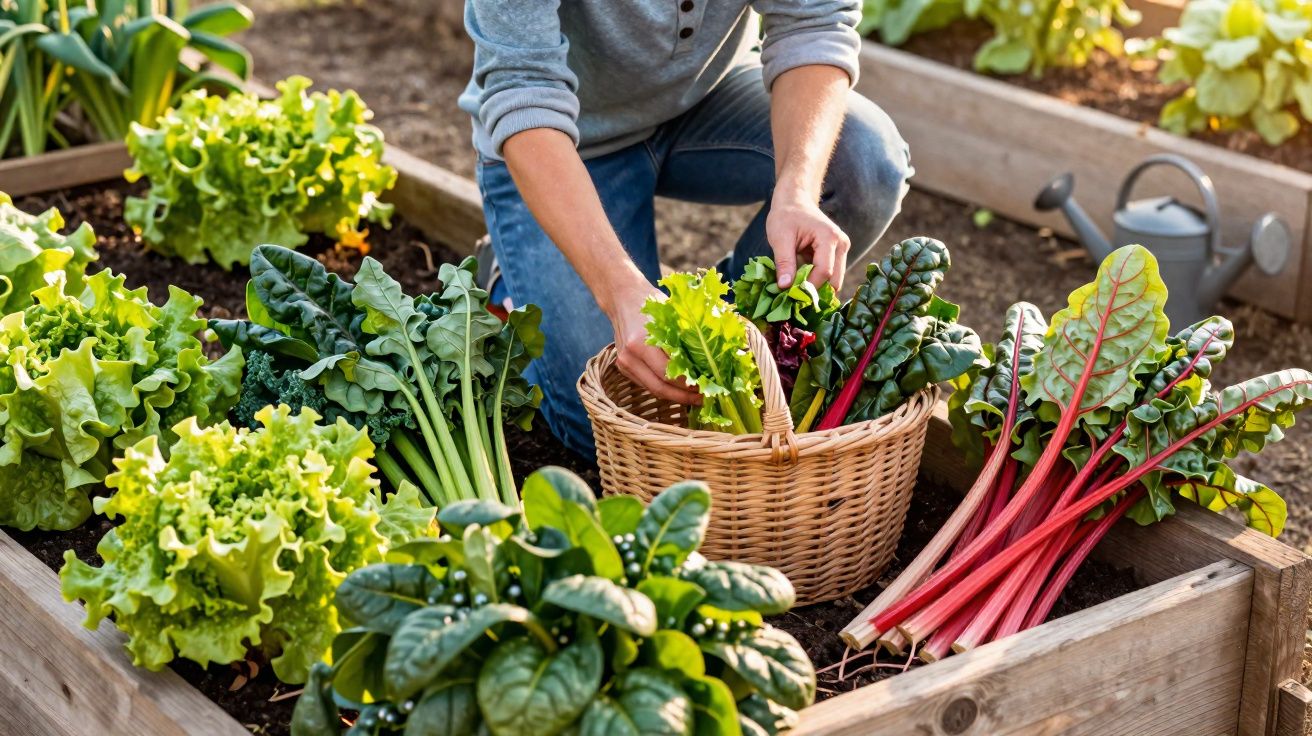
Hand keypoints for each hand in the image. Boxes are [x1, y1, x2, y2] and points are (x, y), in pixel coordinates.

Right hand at [606, 281, 701, 405]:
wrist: (623, 298)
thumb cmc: (652, 302)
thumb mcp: (673, 314)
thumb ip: (689, 336)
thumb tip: (715, 357)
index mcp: (641, 343)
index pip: (669, 374)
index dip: (689, 386)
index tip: (707, 387)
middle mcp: (630, 357)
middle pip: (660, 388)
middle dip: (684, 397)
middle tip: (704, 399)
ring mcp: (624, 364)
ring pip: (653, 390)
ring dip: (675, 396)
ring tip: (695, 397)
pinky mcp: (623, 368)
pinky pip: (647, 384)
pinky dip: (665, 388)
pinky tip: (680, 389)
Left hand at [766, 195, 850, 290]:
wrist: (794, 201)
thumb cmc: (786, 216)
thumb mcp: (780, 238)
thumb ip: (784, 263)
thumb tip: (784, 287)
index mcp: (829, 237)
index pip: (824, 272)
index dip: (808, 287)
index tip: (790, 295)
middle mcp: (841, 244)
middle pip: (834, 280)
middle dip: (815, 291)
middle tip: (794, 297)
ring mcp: (841, 249)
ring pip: (833, 280)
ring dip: (815, 287)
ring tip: (795, 289)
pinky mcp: (837, 254)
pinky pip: (829, 275)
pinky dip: (815, 281)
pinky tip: (800, 281)